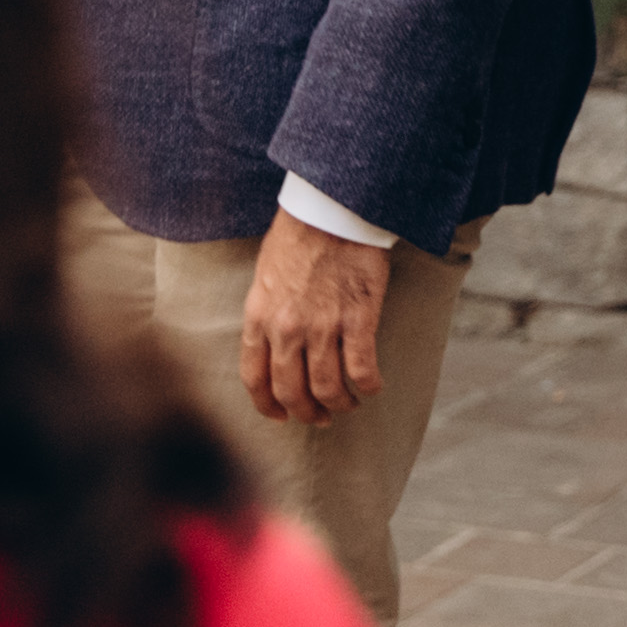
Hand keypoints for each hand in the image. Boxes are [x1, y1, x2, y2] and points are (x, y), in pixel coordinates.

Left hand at [240, 213, 392, 423]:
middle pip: (291, 392)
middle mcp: (286, 329)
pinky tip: (371, 387)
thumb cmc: (298, 236)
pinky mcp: (357, 320)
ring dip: (338, 404)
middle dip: (305, 412)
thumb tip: (271, 346)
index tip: (280, 416)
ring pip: (327, 389)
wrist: (332, 209)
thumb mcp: (264, 276)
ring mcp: (322, 326)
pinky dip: (367, 387)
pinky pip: (361, 370)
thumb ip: (265, 314)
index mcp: (258, 318)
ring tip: (347, 404)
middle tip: (318, 417)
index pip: (255, 379)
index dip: (268, 405)